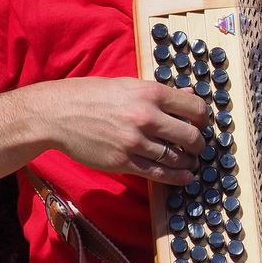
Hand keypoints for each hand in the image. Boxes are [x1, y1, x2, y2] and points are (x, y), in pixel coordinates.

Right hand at [24, 77, 208, 186]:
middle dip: (200, 144)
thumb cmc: (91, 95)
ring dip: (189, 162)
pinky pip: (159, 174)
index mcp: (150, 93)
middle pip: (191, 136)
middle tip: (198, 147)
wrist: (57, 114)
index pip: (195, 107)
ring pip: (177, 158)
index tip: (201, 123)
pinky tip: (184, 177)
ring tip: (191, 163)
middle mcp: (146, 117)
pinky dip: (176, 178)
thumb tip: (188, 93)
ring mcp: (135, 142)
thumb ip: (158, 92)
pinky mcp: (124, 162)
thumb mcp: (127, 84)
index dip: (204, 118)